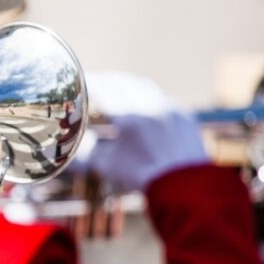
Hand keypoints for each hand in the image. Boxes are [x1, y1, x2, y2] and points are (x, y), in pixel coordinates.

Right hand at [86, 70, 207, 190]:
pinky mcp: (183, 115)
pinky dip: (149, 96)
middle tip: (99, 80)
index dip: (90, 84)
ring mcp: (168, 108)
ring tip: (120, 85)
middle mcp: (147, 105)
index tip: (81, 81)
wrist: (184, 184)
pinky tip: (146, 101)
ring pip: (145, 86)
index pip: (103, 92)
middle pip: (124, 82)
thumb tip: (78, 147)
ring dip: (130, 83)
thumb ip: (90, 152)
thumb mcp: (108, 165)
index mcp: (126, 116)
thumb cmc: (141, 175)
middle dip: (109, 80)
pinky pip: (163, 98)